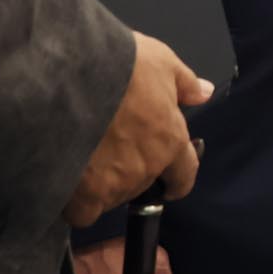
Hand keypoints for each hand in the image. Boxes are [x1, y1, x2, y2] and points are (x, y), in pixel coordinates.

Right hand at [66, 33, 209, 225]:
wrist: (67, 79)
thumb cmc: (118, 65)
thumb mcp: (160, 61)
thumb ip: (185, 83)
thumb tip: (205, 94)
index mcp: (170, 140)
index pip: (184, 174)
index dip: (176, 180)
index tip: (169, 184)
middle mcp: (147, 168)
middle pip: (142, 183)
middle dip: (129, 170)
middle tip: (108, 147)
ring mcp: (116, 185)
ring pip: (112, 196)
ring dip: (102, 183)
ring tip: (83, 156)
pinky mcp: (85, 195)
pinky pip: (84, 213)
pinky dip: (77, 203)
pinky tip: (67, 183)